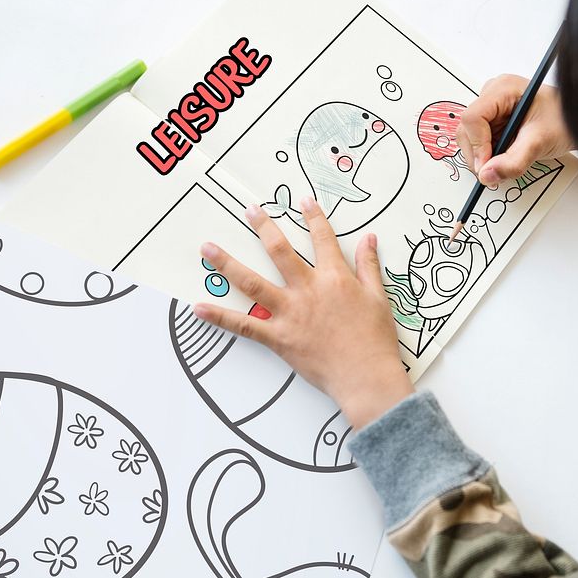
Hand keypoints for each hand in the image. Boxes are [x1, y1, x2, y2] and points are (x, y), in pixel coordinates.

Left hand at [193, 199, 413, 429]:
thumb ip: (369, 265)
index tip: (303, 201)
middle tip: (249, 210)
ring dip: (227, 264)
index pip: (322, 239)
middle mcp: (308, 290)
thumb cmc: (375, 339)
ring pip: (252, 282)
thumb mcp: (378, 297)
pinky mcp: (278, 337)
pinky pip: (244, 325)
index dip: (314, 217)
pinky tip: (199, 307)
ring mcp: (290, 313)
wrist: (365, 376)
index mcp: (335, 278)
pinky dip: (220, 317)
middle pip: (280, 251)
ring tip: (208, 248)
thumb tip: (369, 239)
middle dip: (263, 227)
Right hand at [457, 74, 573, 186]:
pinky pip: (479, 141)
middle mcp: (493, 95)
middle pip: (467, 129)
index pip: (473, 117)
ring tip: (504, 163)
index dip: (476, 145)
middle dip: (478, 154)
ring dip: (483, 157)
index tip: (487, 166)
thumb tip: (487, 175)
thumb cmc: (563, 121)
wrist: (576, 122)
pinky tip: (504, 158)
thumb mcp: (539, 143)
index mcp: (503, 89)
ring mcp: (492, 107)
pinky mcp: (493, 120)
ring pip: (470, 137)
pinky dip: (488, 155)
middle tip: (493, 172)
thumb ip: (513, 161)